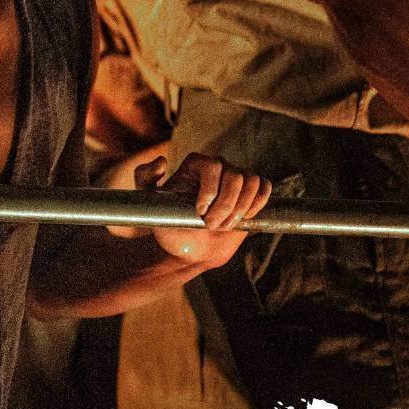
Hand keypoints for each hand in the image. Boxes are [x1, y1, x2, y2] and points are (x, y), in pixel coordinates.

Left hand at [135, 152, 270, 265]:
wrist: (187, 247)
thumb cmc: (167, 224)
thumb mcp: (147, 201)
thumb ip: (144, 178)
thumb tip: (162, 161)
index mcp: (195, 164)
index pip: (213, 165)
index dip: (210, 189)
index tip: (200, 211)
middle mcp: (218, 167)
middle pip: (235, 175)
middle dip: (225, 205)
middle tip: (210, 225)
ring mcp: (236, 179)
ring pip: (251, 181)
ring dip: (241, 208)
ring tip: (224, 225)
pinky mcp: (250, 193)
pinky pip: (264, 186)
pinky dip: (258, 202)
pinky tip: (244, 217)